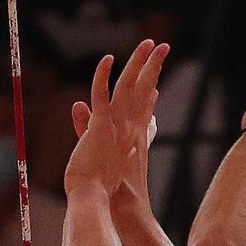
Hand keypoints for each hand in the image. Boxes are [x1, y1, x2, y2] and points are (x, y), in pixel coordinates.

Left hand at [65, 42, 167, 200]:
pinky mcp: (101, 126)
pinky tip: (107, 59)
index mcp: (134, 142)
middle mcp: (130, 130)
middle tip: (163, 48)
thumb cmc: (100, 192)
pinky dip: (103, 75)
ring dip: (141, 62)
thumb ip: (91, 136)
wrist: (100, 202)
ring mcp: (118, 126)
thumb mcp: (101, 164)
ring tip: (150, 43)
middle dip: (155, 68)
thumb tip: (82, 111)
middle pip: (145, 92)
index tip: (154, 86)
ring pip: (131, 87)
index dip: (150, 98)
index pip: (145, 114)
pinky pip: (102, 94)